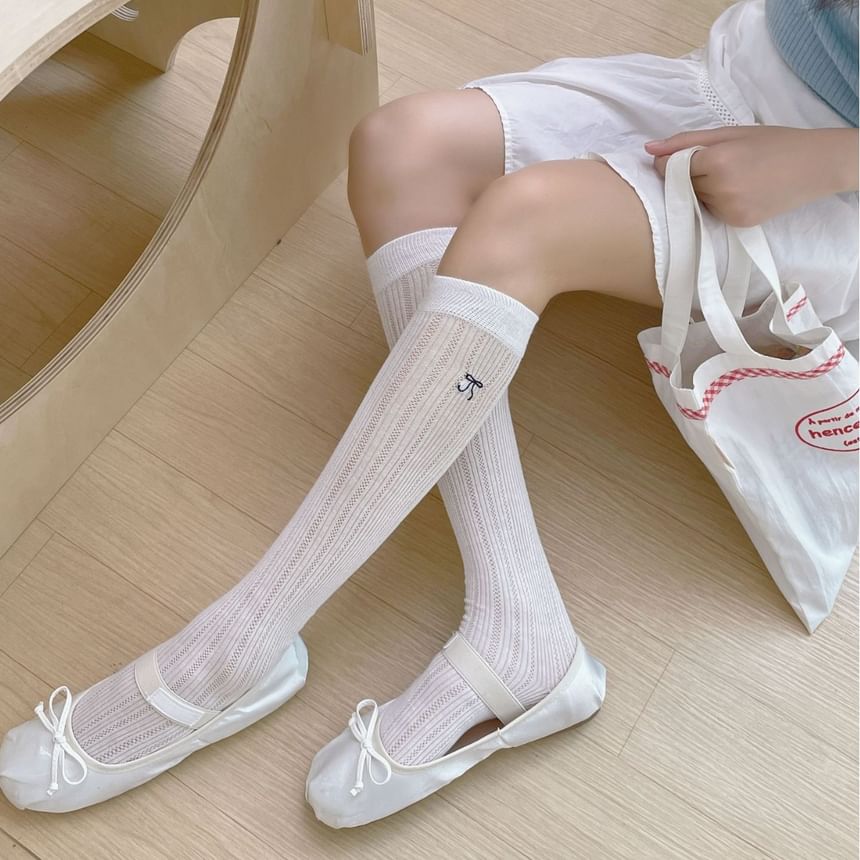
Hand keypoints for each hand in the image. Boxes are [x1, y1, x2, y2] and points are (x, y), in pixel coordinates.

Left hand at [645, 126, 858, 226]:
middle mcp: (719, 187)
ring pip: (695, 202)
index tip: (687, 157)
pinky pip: (712, 214)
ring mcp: (728, 209)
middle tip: (720, 164)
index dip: (673, 162)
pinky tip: (739, 192)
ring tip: (733, 177)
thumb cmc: (772, 143)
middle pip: (681, 185)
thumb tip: (648, 149)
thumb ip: (684, 141)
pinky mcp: (737, 223)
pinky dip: (717, 204)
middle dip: (690, 176)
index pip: (669, 168)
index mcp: (715, 160)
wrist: (814, 165)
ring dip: (703, 191)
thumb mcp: (729, 133)